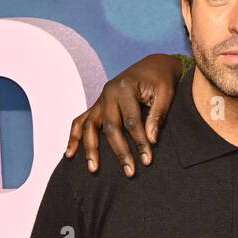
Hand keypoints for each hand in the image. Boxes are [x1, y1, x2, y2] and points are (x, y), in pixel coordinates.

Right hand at [64, 54, 184, 175]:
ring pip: (89, 126)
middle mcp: (108, 93)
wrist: (153, 65)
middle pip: (110, 127)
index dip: (140, 142)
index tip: (147, 160)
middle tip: (130, 172)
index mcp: (124, 88)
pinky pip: (80, 121)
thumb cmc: (161, 80)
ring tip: (94, 169)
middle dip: (120, 151)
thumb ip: (157, 115)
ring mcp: (100, 99)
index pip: (132, 121)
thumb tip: (151, 140)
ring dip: (90, 148)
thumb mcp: (166, 93)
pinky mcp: (97, 105)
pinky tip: (70, 154)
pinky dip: (74, 137)